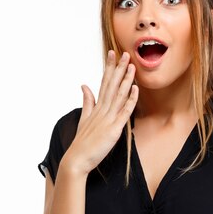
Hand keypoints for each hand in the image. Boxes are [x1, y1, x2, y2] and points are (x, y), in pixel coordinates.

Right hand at [63, 50, 138, 175]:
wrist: (77, 160)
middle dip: (119, 68)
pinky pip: (124, 112)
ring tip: (132, 65)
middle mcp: (101, 110)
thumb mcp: (83, 118)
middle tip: (125, 53)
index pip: (104, 83)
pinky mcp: (113, 129)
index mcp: (96, 107)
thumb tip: (85, 86)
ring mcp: (107, 119)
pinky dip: (130, 100)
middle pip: (111, 85)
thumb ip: (86, 101)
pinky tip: (135, 89)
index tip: (113, 54)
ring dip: (126, 80)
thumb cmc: (81, 142)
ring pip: (118, 95)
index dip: (109, 68)